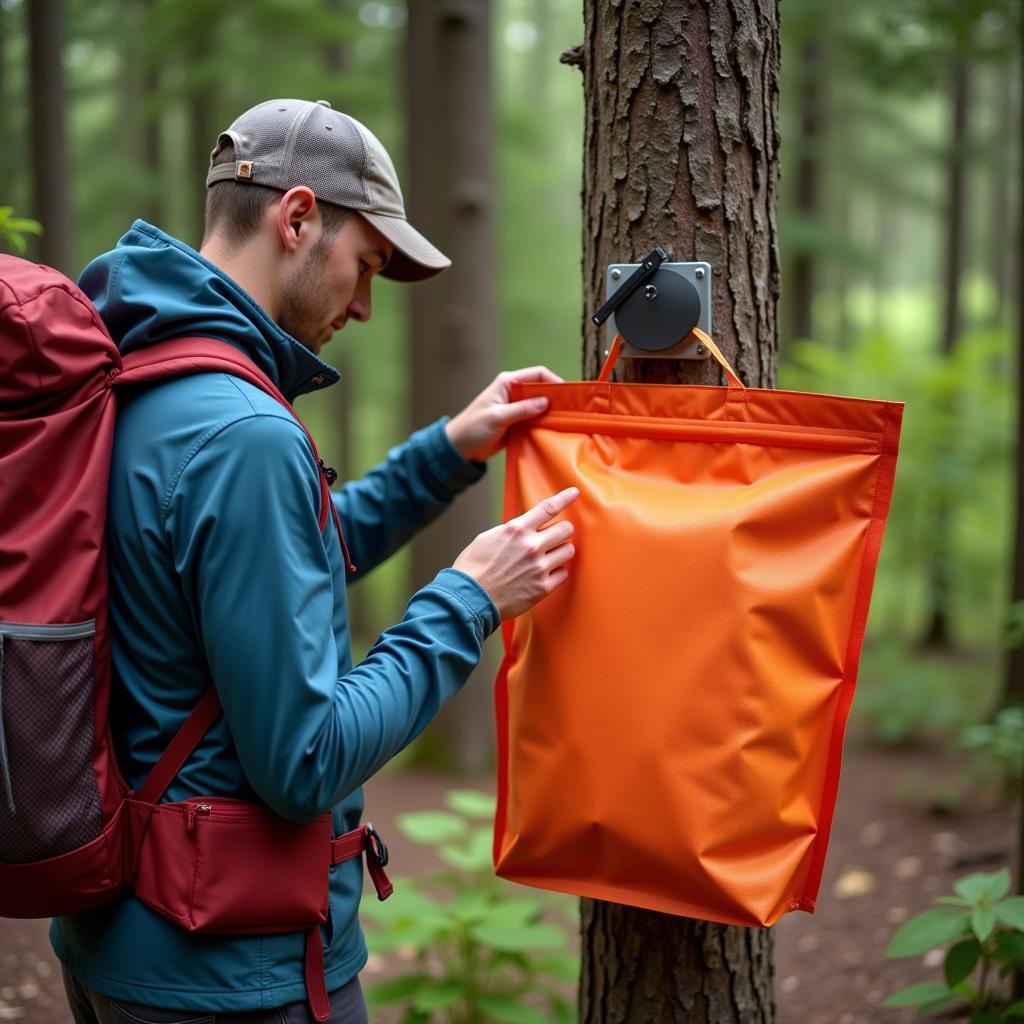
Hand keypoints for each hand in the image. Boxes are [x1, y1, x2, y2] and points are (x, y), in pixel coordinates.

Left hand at [446, 366, 562, 462]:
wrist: (459, 448)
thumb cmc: (472, 428)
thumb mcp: (497, 418)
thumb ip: (521, 409)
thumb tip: (545, 402)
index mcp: (508, 383)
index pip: (537, 374)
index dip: (554, 381)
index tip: (566, 395)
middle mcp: (514, 392)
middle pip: (542, 389)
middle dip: (556, 398)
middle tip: (571, 410)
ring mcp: (517, 407)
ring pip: (541, 405)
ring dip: (551, 412)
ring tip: (565, 421)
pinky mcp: (518, 421)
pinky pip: (536, 419)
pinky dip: (544, 424)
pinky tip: (553, 430)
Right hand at [453, 487, 578, 619]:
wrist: (471, 599)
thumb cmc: (474, 568)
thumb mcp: (487, 538)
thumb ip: (511, 531)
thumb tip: (525, 527)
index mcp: (516, 530)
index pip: (548, 508)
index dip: (565, 498)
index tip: (574, 492)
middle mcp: (531, 546)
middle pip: (566, 529)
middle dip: (562, 531)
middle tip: (554, 538)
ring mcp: (539, 567)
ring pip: (568, 550)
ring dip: (561, 552)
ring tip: (548, 558)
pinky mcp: (543, 587)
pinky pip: (564, 573)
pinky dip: (557, 573)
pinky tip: (544, 575)